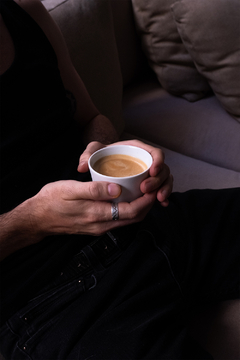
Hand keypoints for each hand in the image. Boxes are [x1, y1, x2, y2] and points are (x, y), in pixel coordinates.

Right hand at [32, 180, 156, 236]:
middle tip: (153, 187)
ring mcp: (99, 228)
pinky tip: (127, 198)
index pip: (131, 211)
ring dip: (139, 208)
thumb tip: (118, 189)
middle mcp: (101, 225)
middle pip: (134, 218)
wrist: (37, 218)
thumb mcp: (71, 190)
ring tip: (144, 191)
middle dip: (147, 204)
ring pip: (127, 220)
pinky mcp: (95, 227)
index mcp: (97, 215)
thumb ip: (95, 191)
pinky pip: (118, 219)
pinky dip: (128, 210)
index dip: (146, 200)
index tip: (153, 187)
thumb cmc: (52, 201)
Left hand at [78, 140, 172, 206]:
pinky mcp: (149, 184)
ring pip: (165, 180)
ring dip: (164, 189)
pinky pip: (161, 189)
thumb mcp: (94, 151)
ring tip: (158, 198)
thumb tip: (82, 167)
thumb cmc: (101, 154)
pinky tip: (161, 204)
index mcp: (138, 149)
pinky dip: (163, 197)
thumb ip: (88, 155)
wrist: (104, 160)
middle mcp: (147, 161)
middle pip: (162, 169)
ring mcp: (150, 173)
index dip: (158, 161)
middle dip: (158, 180)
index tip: (152, 170)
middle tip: (146, 189)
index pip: (155, 152)